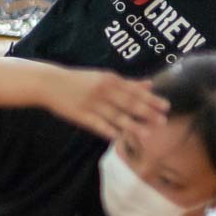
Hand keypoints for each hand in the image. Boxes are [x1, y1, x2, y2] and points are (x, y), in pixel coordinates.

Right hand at [41, 68, 167, 140]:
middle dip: (146, 113)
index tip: (166, 107)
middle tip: (162, 121)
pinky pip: (97, 124)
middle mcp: (103, 91)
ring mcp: (92, 104)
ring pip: (115, 116)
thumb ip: (127, 82)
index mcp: (110, 80)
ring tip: (147, 134)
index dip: (151, 99)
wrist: (49, 83)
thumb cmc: (79, 80)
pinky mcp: (80, 115)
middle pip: (128, 103)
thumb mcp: (103, 76)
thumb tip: (150, 84)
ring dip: (132, 125)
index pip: (134, 91)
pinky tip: (118, 138)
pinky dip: (108, 131)